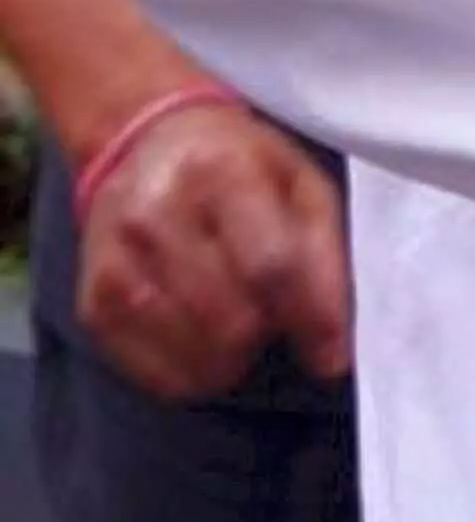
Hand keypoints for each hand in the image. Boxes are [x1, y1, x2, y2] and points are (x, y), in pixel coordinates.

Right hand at [74, 99, 349, 400]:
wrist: (147, 144)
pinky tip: (206, 335)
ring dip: (236, 355)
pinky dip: (198, 371)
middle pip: (232, 321)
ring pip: (198, 356)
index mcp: (221, 174)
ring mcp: (116, 265)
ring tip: (241, 315)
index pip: (271, 266)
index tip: (334, 353)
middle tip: (276, 311)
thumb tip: (332, 353)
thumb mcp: (303, 185)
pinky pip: (159, 377)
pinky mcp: (94, 307)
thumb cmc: (242, 167)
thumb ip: (326, 261)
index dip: (311, 319)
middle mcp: (156, 218)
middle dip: (271, 331)